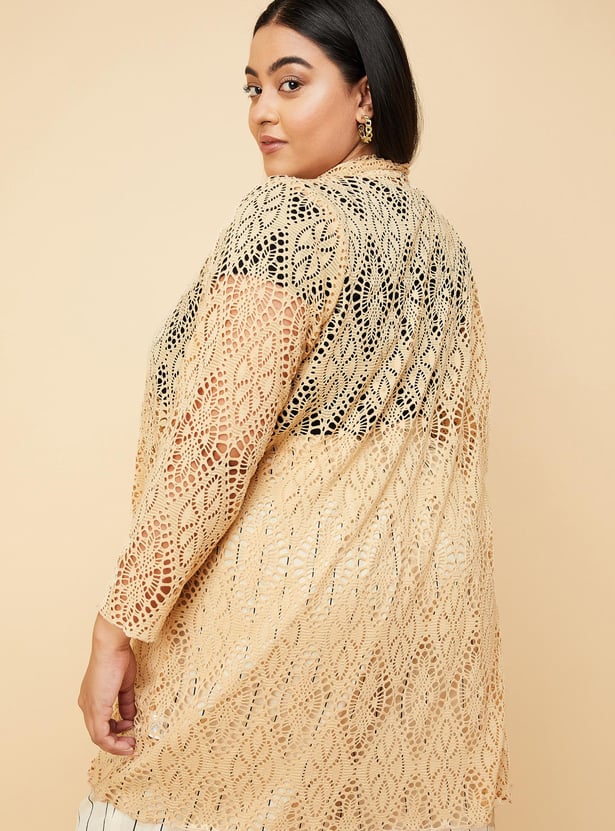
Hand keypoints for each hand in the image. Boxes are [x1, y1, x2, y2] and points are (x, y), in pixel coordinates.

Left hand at [78, 613, 136, 754]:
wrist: (110, 647)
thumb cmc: (117, 658)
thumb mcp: (124, 685)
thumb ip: (126, 702)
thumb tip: (129, 716)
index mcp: (92, 697)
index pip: (100, 721)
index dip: (115, 730)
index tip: (130, 730)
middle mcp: (86, 705)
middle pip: (98, 733)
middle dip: (116, 742)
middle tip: (131, 744)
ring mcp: (89, 708)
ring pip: (99, 737)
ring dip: (116, 745)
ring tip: (131, 746)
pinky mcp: (95, 710)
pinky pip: (101, 736)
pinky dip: (114, 743)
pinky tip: (127, 741)